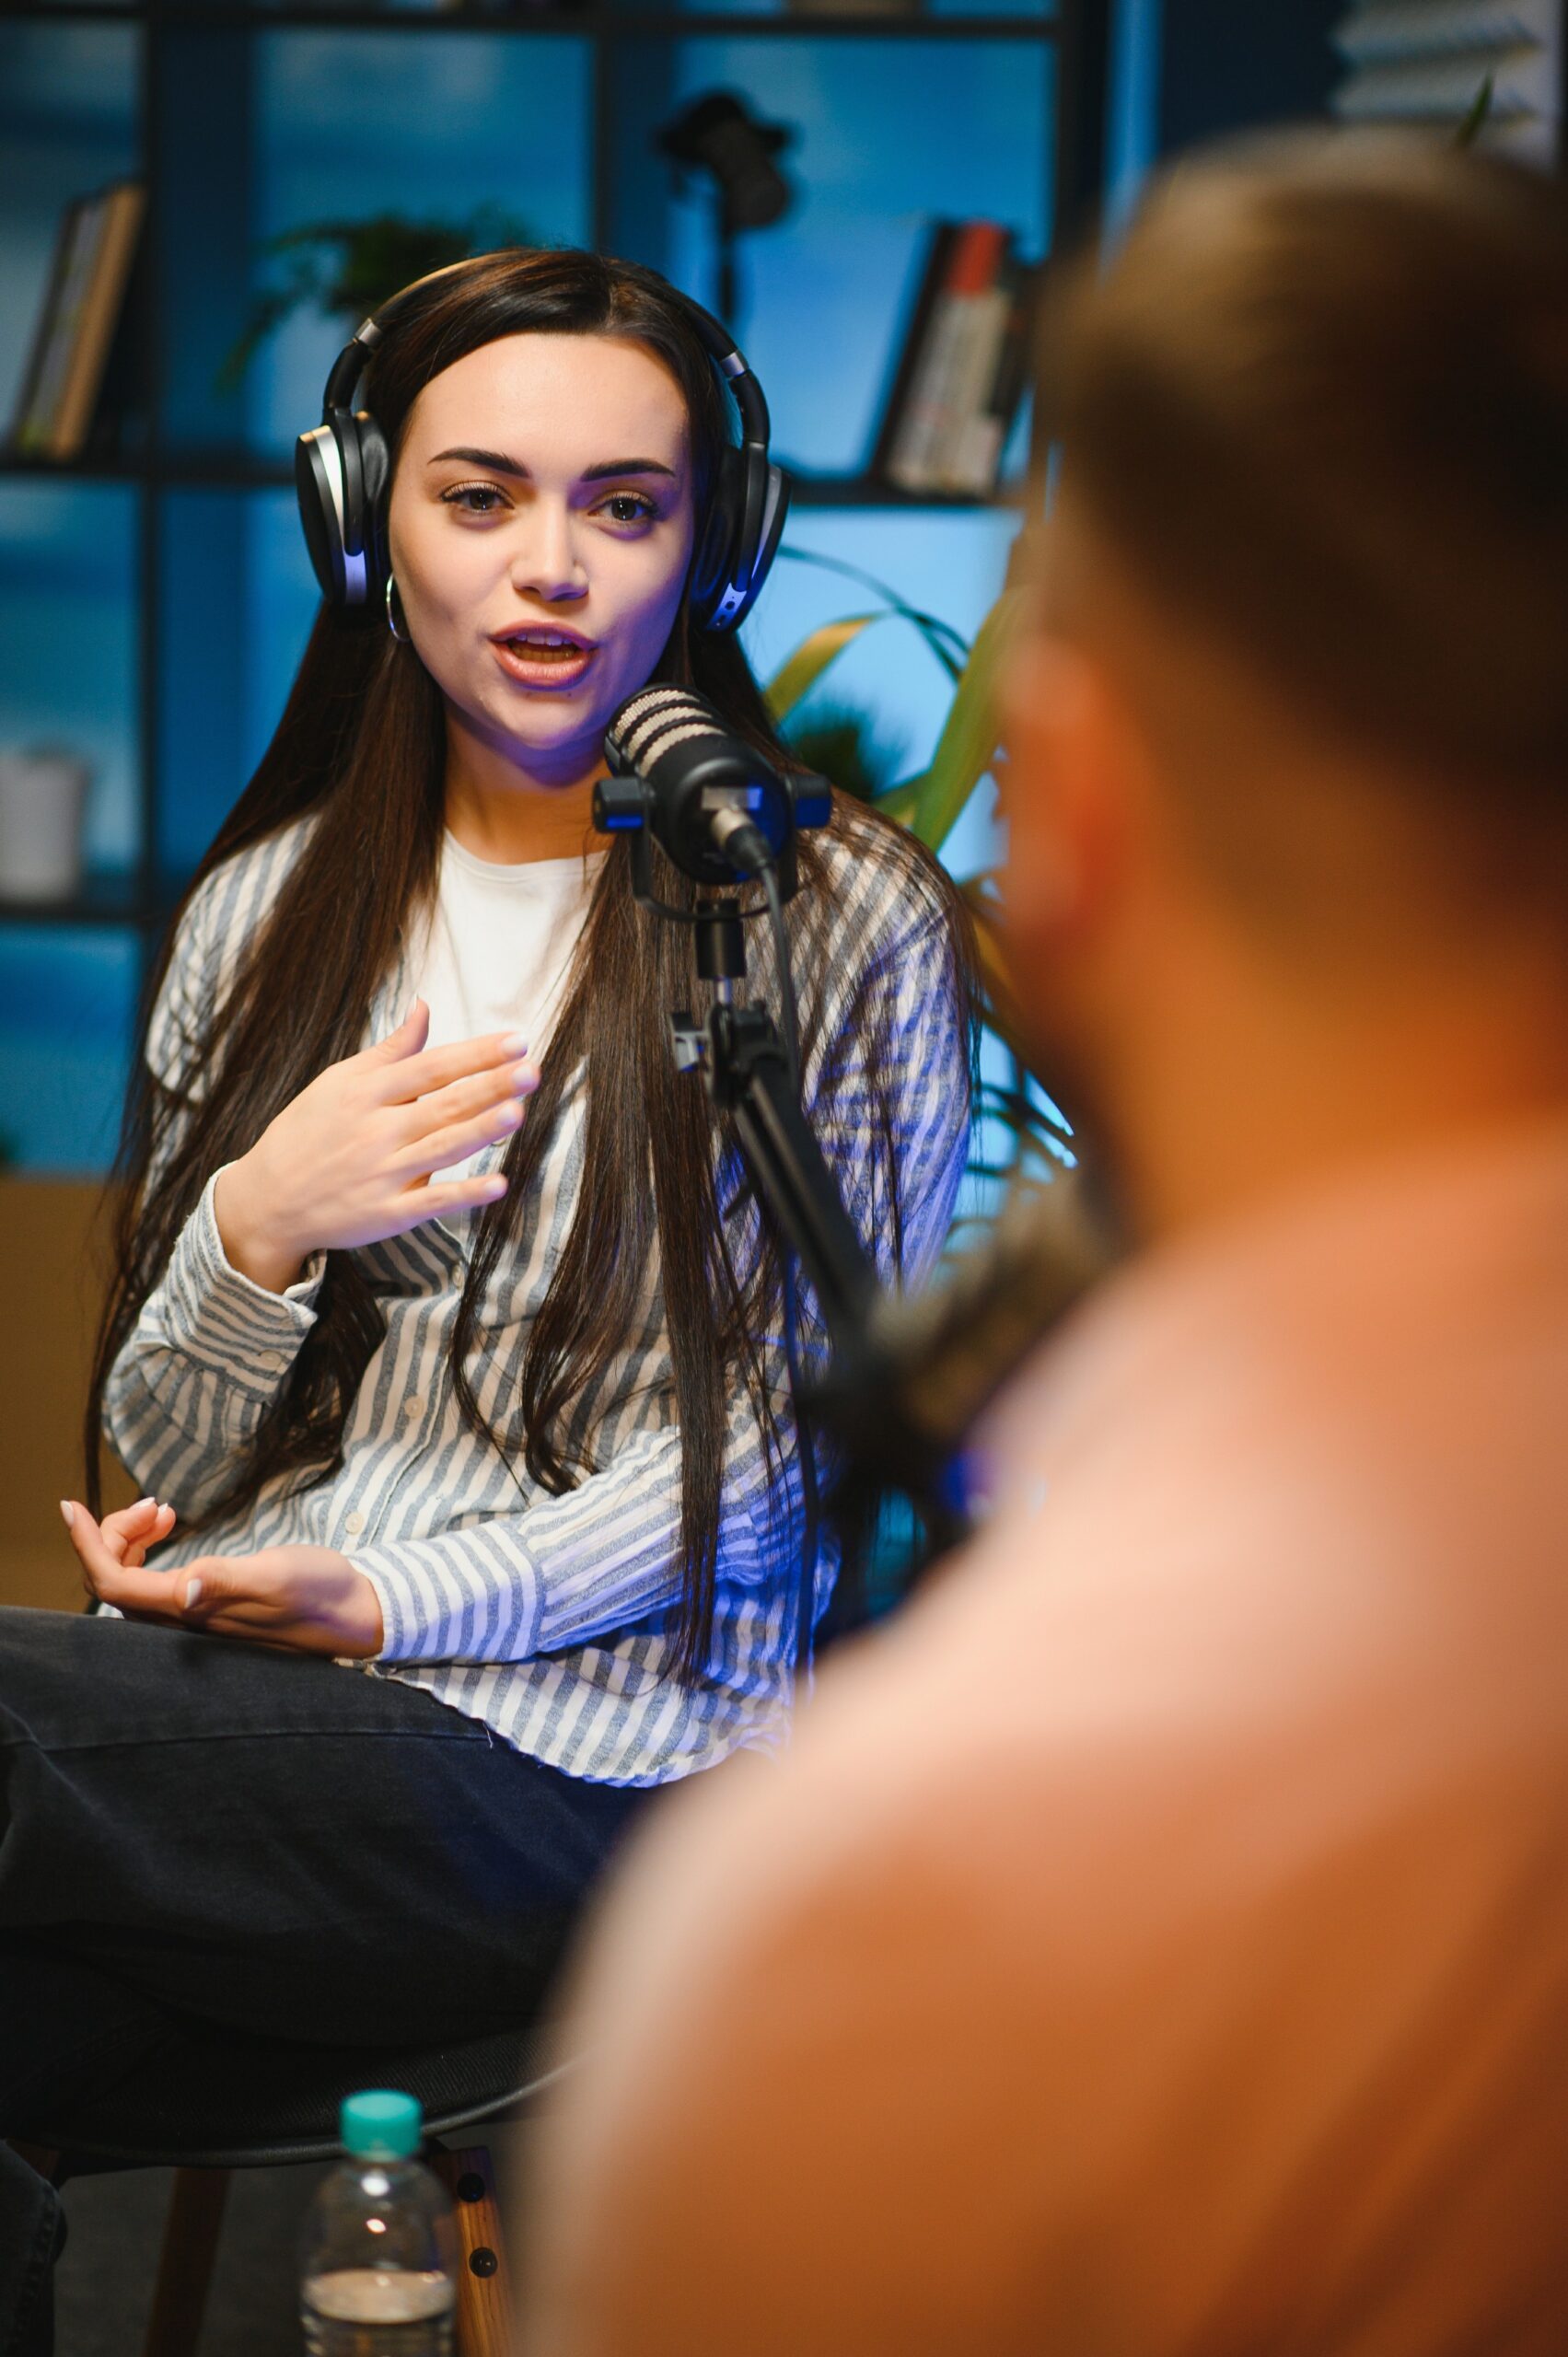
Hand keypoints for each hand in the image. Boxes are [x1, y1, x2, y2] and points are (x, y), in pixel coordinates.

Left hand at [61, 1499, 384, 1657]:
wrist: (356, 1615)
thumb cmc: (322, 1592)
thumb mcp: (279, 1576)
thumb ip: (229, 1581)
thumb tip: (186, 1588)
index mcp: (193, 1610)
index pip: (113, 1582)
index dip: (86, 1544)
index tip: (70, 1505)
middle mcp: (184, 1620)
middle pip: (114, 1579)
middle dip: (115, 1533)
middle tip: (156, 1502)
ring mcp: (194, 1617)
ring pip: (131, 1580)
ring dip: (131, 1540)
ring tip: (162, 1510)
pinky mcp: (207, 1609)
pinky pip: (152, 1582)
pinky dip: (148, 1550)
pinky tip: (171, 1529)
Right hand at [214, 998, 538, 1291]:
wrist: (268, 1199)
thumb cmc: (308, 1133)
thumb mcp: (339, 1082)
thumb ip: (390, 1050)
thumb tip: (424, 1006)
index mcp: (367, 1093)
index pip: (432, 1067)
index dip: (476, 1054)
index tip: (517, 1041)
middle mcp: (378, 1130)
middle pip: (444, 1103)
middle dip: (490, 1086)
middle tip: (531, 1070)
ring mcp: (384, 1173)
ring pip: (442, 1148)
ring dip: (481, 1130)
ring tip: (518, 1112)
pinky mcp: (389, 1213)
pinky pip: (433, 1201)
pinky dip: (465, 1194)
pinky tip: (498, 1183)